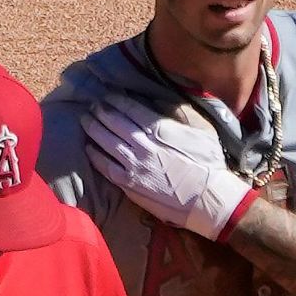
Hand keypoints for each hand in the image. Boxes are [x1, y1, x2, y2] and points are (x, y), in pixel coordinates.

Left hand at [83, 95, 253, 240]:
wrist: (208, 199)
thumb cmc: (209, 163)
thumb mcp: (202, 128)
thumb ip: (180, 111)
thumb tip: (159, 100)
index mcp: (158, 128)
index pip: (130, 108)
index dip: (116, 100)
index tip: (108, 96)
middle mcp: (141, 144)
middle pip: (113, 122)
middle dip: (101, 111)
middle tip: (93, 106)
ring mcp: (133, 166)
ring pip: (105, 142)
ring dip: (93, 129)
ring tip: (86, 120)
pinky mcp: (129, 185)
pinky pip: (106, 167)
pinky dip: (95, 155)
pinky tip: (89, 148)